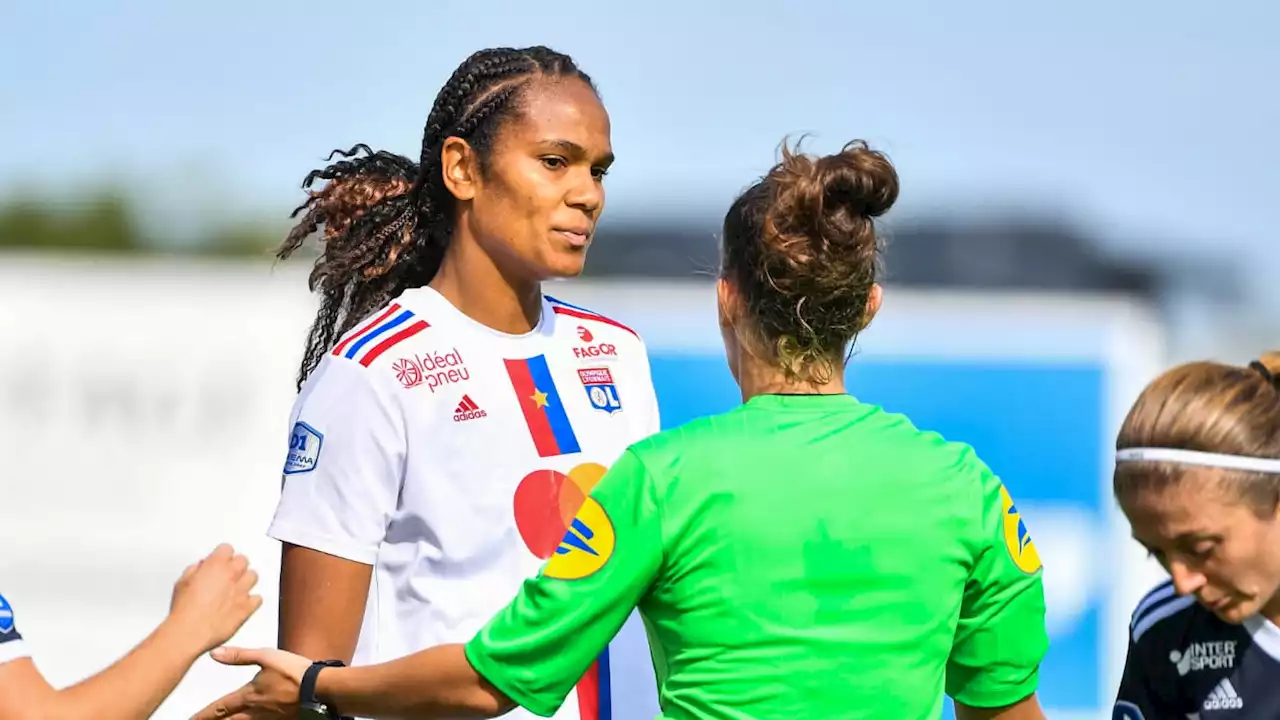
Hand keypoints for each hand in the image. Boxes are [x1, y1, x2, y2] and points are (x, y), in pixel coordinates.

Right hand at [167, 543, 262, 652]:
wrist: (190, 632)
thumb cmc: (184, 610)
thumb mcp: (182, 583)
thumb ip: (195, 570)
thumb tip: (201, 568)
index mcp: (215, 565)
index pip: (227, 549)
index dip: (222, 555)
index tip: (221, 559)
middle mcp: (231, 575)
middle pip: (243, 560)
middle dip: (236, 565)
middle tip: (228, 573)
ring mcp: (241, 591)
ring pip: (253, 576)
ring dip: (246, 580)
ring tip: (237, 587)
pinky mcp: (247, 607)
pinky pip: (258, 598)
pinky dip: (252, 600)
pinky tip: (243, 602)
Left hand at [191, 648, 310, 719]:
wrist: (320, 689)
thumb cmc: (295, 672)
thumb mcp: (266, 656)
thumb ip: (240, 656)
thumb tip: (215, 653)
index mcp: (249, 695)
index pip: (219, 707)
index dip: (203, 714)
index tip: (191, 719)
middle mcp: (255, 711)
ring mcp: (268, 718)